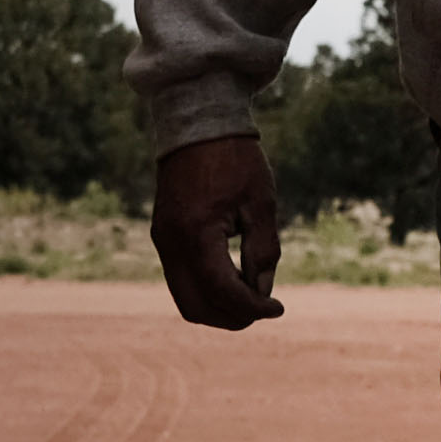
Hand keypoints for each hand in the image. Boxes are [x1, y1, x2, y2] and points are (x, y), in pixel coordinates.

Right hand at [149, 131, 284, 330]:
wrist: (197, 124)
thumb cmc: (234, 158)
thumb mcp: (261, 203)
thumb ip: (263, 251)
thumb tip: (263, 292)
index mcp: (196, 233)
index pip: (222, 292)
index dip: (252, 308)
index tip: (278, 308)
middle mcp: (171, 243)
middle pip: (196, 308)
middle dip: (232, 317)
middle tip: (264, 307)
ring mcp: (163, 241)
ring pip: (185, 299)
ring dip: (218, 307)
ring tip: (251, 293)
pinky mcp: (163, 236)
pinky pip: (181, 280)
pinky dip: (207, 289)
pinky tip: (234, 276)